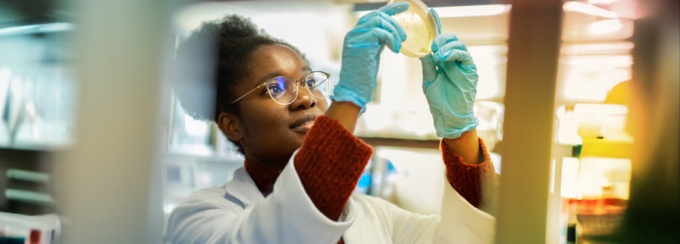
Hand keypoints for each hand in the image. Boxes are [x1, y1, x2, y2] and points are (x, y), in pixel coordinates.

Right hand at [331, 2, 408, 113]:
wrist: (353, 91)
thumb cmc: (363, 77)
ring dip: (394, 32)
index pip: (375, 15)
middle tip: (404, 37)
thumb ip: (378, 42)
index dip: (391, 9)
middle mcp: (354, 33)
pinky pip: (378, 32)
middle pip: (378, 16)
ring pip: (378, 21)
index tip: (406, 6)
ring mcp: (355, 38)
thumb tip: (391, 33)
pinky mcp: (359, 45)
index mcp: (357, 34)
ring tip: (399, 45)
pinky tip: (394, 50)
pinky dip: (390, 39)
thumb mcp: (372, 54)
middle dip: (395, 24)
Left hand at [420, 9, 478, 138]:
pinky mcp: (470, 70)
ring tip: (437, 55)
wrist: (448, 116)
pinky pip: (464, 55)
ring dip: (446, 46)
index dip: (437, 27)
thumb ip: (428, 64)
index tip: (431, 14)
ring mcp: (463, 64)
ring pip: (458, 44)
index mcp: (443, 60)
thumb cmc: (438, 100)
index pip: (441, 41)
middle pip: (451, 39)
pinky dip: (453, 53)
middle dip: (441, 39)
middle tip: (433, 47)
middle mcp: (454, 60)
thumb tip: (423, 49)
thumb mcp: (428, 79)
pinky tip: (444, 58)